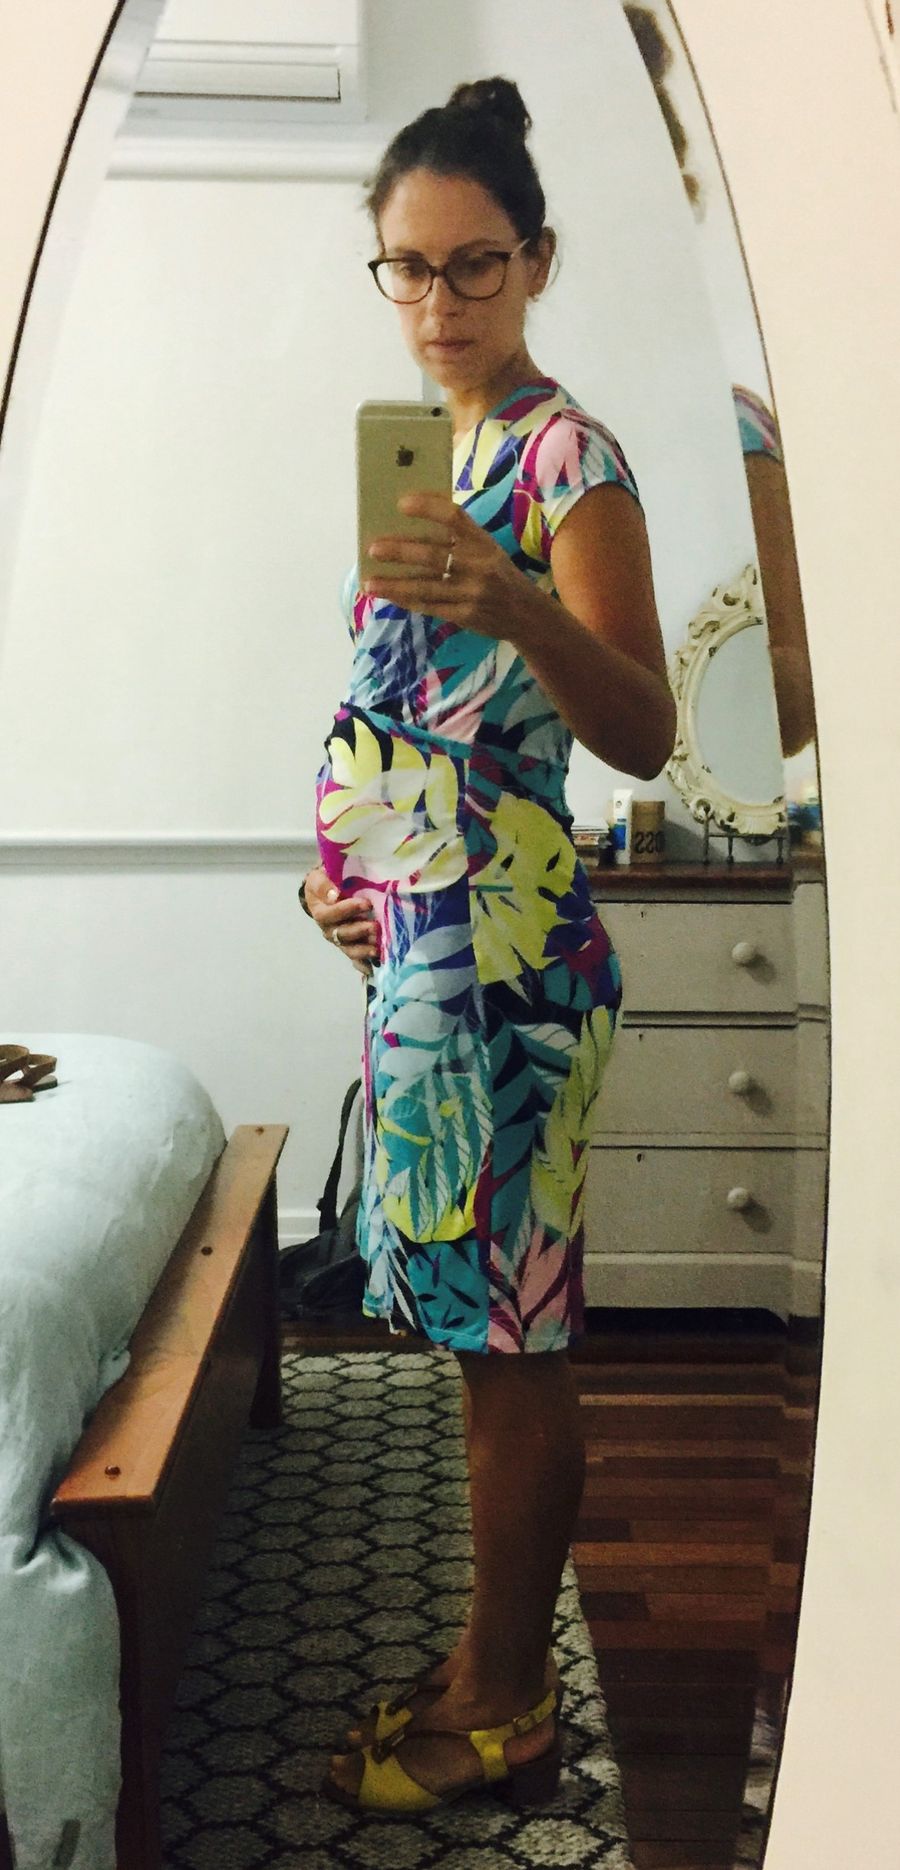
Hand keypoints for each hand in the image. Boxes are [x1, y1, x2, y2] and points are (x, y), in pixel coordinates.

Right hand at [303, 865, 379, 974]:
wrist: (327, 890)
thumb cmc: (326, 882)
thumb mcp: (320, 876)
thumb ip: (324, 884)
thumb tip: (334, 895)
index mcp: (319, 910)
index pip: (330, 914)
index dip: (347, 910)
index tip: (366, 903)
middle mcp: (328, 928)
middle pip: (340, 934)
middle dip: (358, 931)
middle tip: (375, 926)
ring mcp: (338, 938)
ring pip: (348, 948)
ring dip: (362, 949)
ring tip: (377, 948)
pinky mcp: (348, 945)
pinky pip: (354, 958)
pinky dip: (362, 964)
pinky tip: (371, 968)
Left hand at [362, 492, 532, 640]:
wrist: (526, 614)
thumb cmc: (499, 574)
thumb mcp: (487, 549)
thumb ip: (460, 538)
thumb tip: (413, 522)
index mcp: (483, 542)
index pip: (454, 517)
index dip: (428, 508)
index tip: (402, 504)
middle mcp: (478, 565)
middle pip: (432, 555)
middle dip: (400, 551)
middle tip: (373, 548)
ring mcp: (471, 593)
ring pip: (425, 586)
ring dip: (394, 584)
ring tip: (369, 582)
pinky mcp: (465, 616)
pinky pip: (429, 607)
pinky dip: (406, 601)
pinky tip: (389, 596)